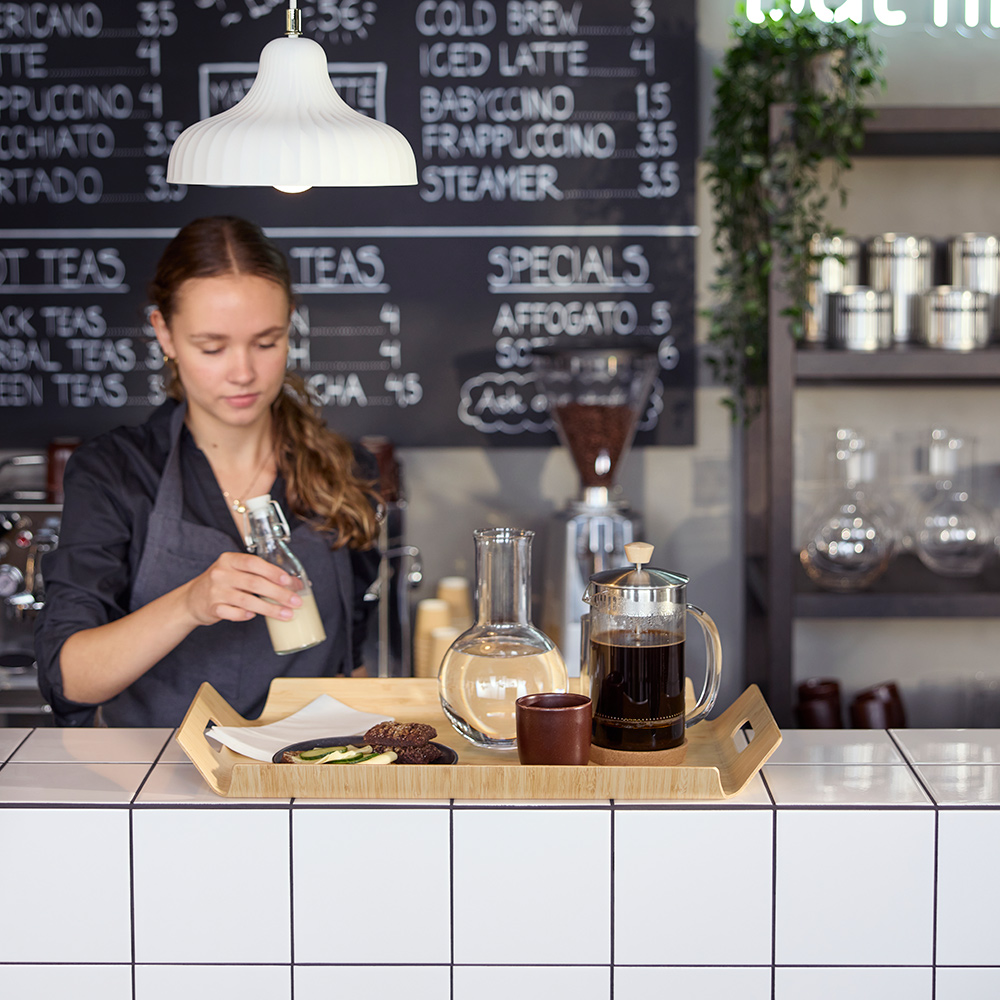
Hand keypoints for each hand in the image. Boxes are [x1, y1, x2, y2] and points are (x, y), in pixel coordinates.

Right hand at [182, 551, 303, 626]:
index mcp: (229, 560)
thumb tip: (294, 584)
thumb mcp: (235, 571)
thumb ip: (258, 574)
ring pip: (247, 600)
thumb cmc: (223, 583)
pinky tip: (254, 616)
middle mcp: (221, 573)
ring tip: (287, 614)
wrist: (192, 599)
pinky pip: (232, 613)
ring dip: (270, 609)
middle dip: (279, 594)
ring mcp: (215, 591)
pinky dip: (245, 615)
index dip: (272, 571)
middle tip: (296, 601)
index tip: (289, 581)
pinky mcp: (212, 608)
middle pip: (255, 583)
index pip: (253, 563)